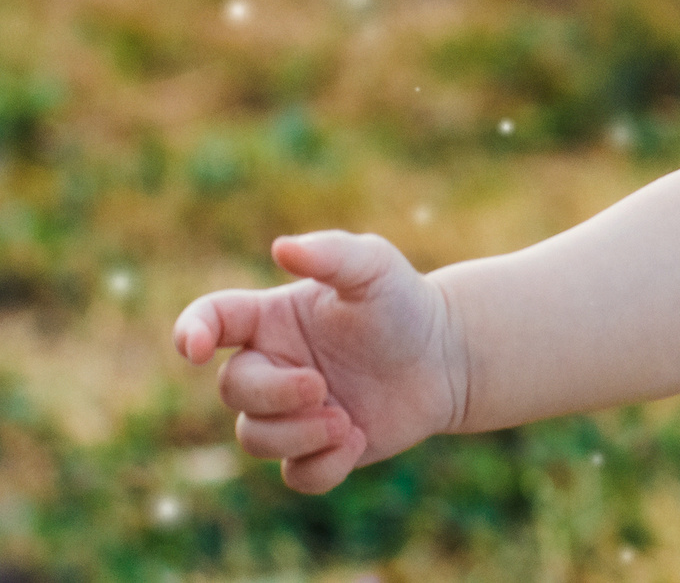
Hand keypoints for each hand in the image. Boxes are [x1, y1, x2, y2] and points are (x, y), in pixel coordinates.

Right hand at [172, 231, 463, 492]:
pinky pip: (296, 474)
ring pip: (255, 438)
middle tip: (320, 386)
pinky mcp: (317, 448)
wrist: (446, 354)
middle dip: (272, 394)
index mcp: (271, 319)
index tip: (197, 350)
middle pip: (233, 390)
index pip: (211, 319)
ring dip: (297, 434)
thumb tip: (280, 247)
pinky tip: (357, 440)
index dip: (191, 332)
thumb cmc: (402, 302)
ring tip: (345, 419)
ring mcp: (290, 411)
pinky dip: (322, 466)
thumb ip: (332, 253)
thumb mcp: (374, 267)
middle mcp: (272, 365)